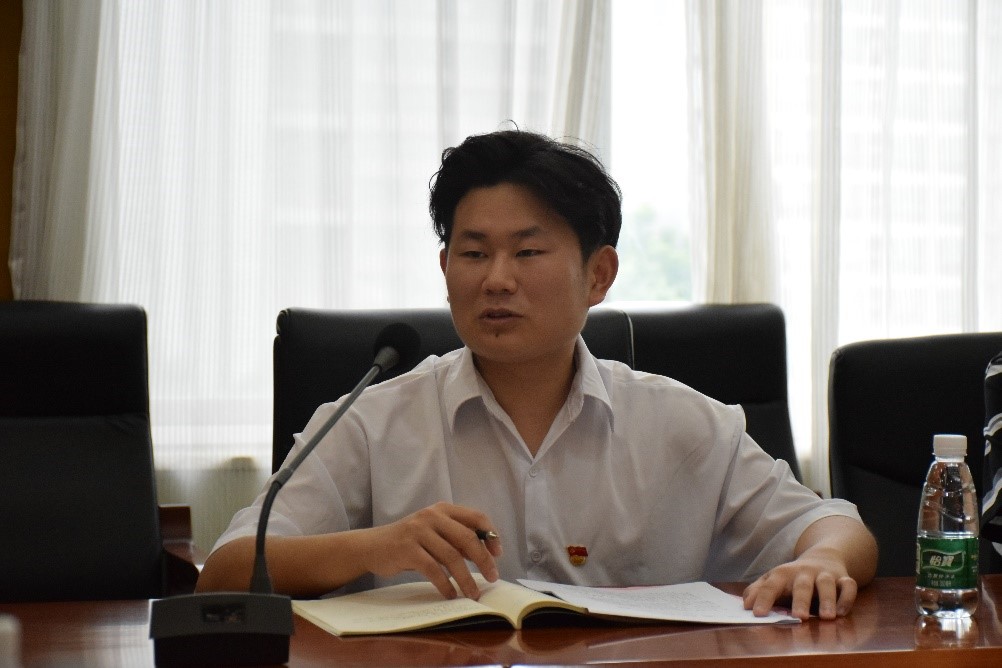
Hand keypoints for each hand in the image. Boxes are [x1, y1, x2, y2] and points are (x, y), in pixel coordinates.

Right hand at [358, 502, 501, 600]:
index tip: (498, 554)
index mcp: (443, 509)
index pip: (476, 516)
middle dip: (484, 560)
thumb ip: (455, 538)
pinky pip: (433, 569)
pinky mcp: (407, 549)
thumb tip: (485, 555)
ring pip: (452, 556)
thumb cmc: (410, 541)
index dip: (490, 535)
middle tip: (492, 578)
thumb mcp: (434, 532)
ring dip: (466, 578)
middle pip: (467, 538)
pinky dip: (445, 584)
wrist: (372, 546)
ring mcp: (418, 531)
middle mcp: (432, 516)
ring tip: (473, 594)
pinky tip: (451, 594)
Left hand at [741, 548, 857, 619]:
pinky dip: (847, 598)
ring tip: (826, 617)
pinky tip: (842, 612)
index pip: (771, 585)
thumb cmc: (793, 577)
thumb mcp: (774, 579)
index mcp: (783, 573)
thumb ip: (758, 590)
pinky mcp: (843, 579)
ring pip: (827, 584)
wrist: (823, 557)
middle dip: (800, 600)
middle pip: (802, 585)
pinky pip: (849, 586)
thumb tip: (744, 603)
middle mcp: (805, 573)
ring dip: (827, 599)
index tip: (756, 614)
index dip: (763, 598)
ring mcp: (825, 575)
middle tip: (797, 617)